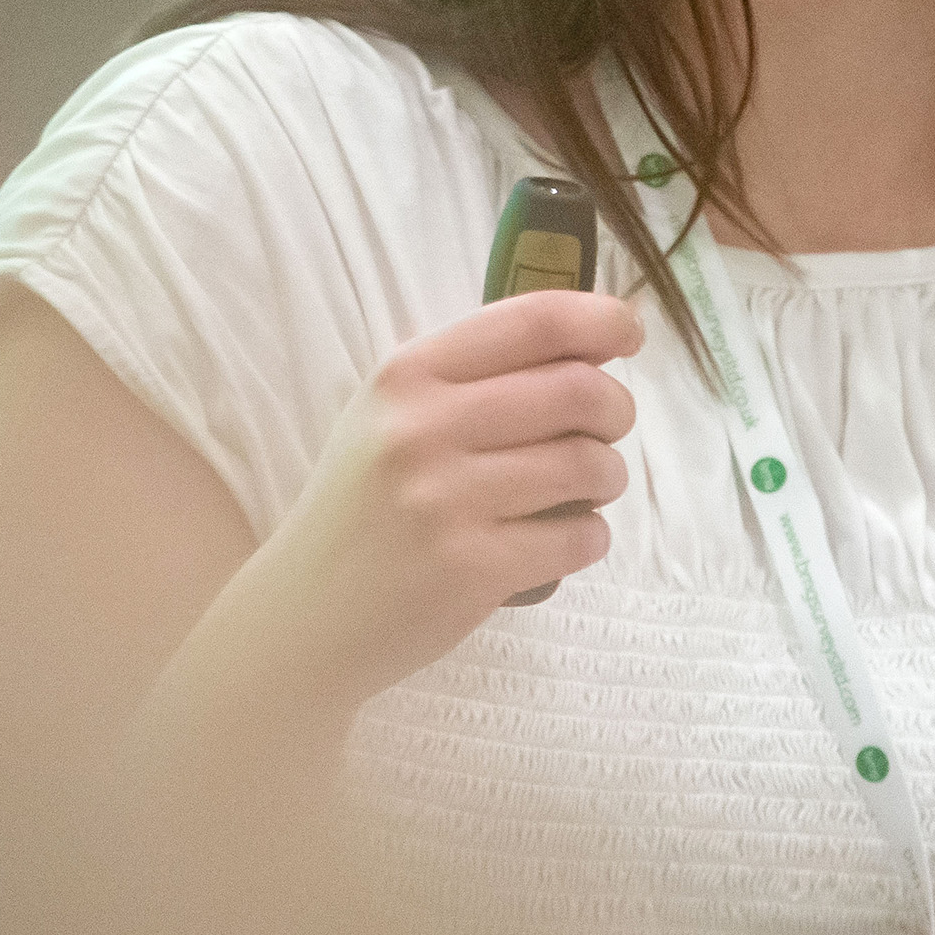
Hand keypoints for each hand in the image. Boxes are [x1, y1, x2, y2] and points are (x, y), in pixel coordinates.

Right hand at [177, 290, 642, 730]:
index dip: (601, 320)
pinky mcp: (471, 570)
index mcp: (408, 375)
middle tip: (608, 430)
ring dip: (608, 476)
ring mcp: (446, 501)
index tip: (629, 335)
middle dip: (616, 409)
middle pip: (579, 391)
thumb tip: (592, 346)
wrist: (305, 615)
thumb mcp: (390, 416)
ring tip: (588, 488)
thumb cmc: (364, 506)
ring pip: (589, 465)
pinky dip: (588, 537)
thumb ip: (474, 377)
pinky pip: (578, 538)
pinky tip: (562, 540)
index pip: (533, 321)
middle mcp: (423, 428)